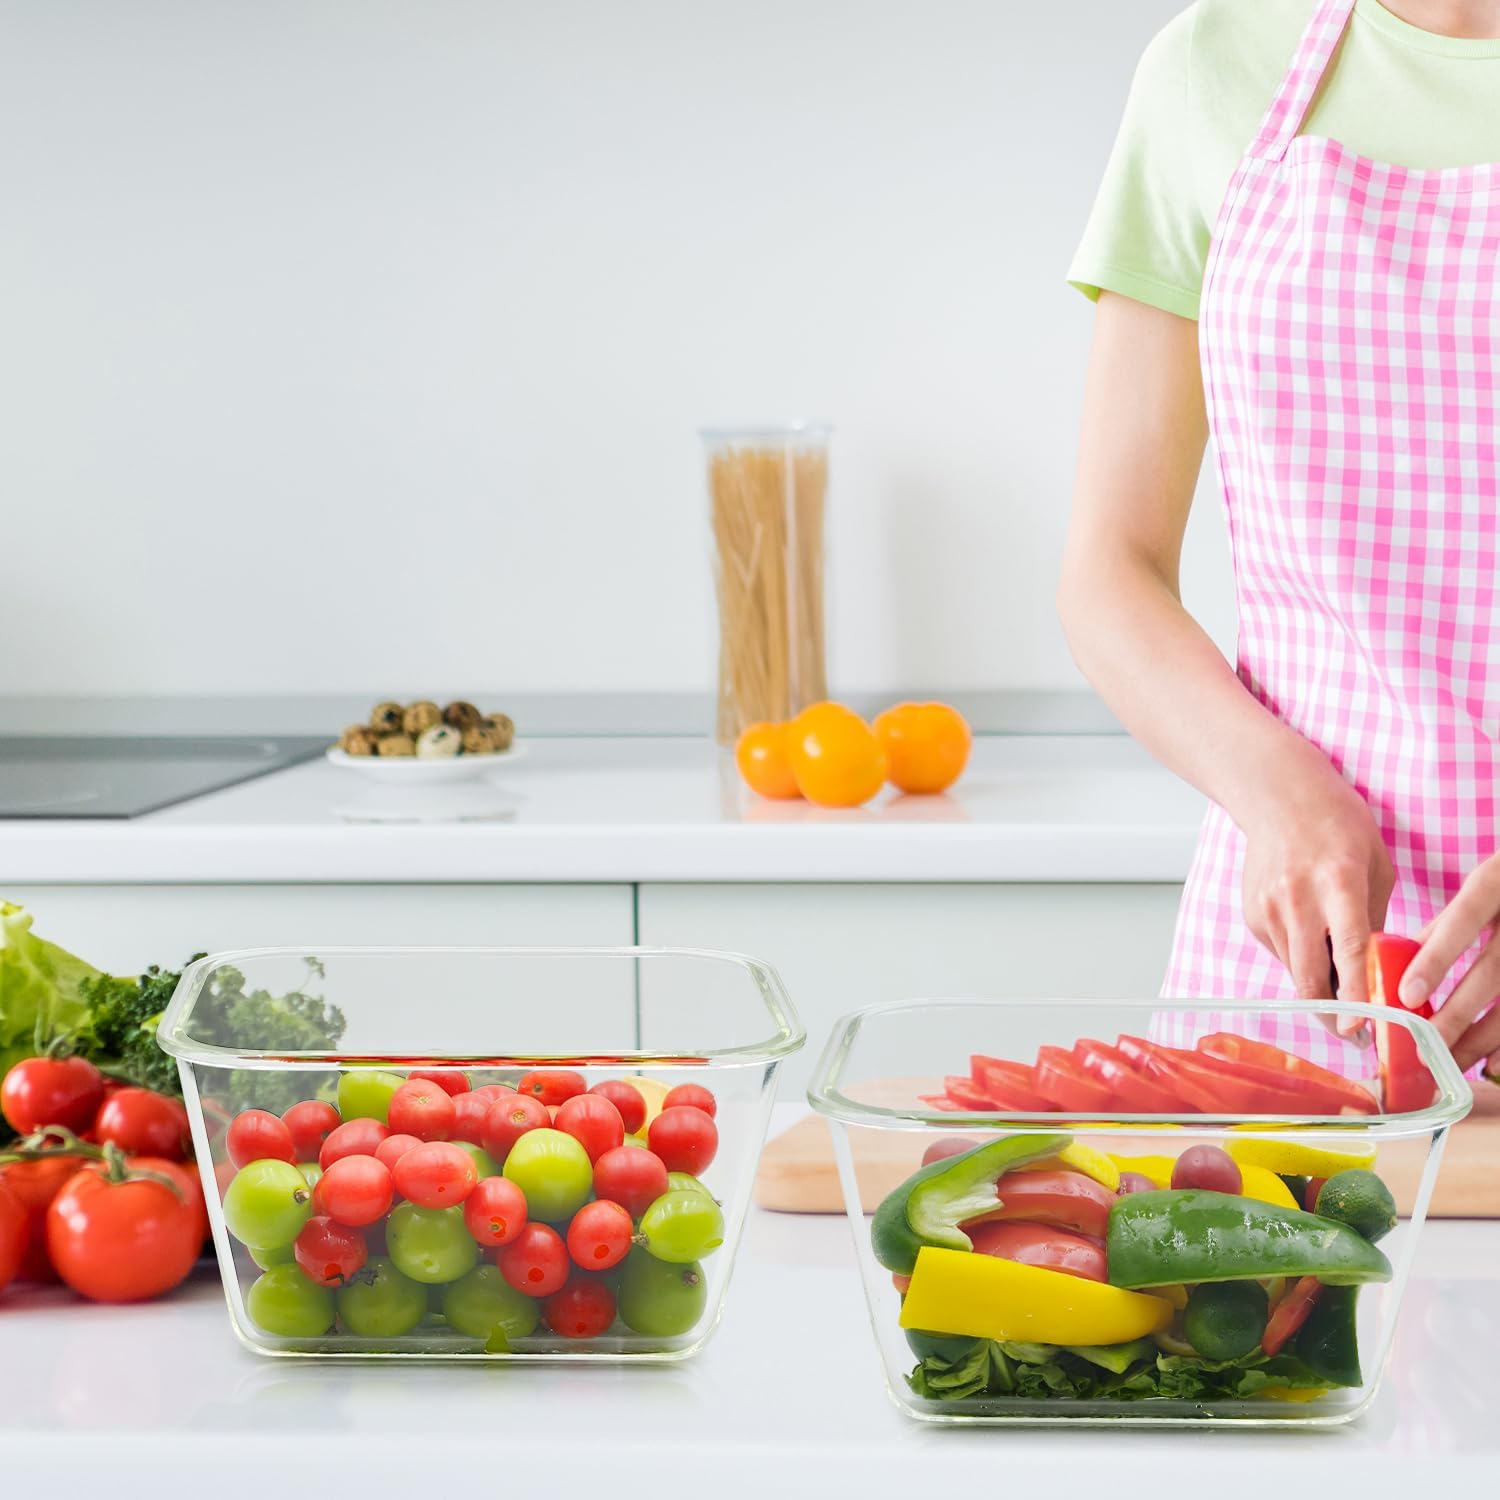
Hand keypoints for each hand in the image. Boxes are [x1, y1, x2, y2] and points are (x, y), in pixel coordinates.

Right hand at [1239, 761, 1393, 1017]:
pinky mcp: (1253, 915)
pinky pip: (1281, 952)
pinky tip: (1309, 934)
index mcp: (1337, 882)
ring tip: (1338, 987)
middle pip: (1310, 976)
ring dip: (1317, 986)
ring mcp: (1269, 908)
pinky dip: (1299, 957)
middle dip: (1331, 1014)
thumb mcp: (1374, 865)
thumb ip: (1372, 918)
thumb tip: (1372, 969)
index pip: (1349, 949)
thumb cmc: (1335, 824)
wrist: (1277, 797)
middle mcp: (1297, 899)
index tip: (1361, 1029)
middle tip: (1351, 1033)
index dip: (1356, 993)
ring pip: (1294, 971)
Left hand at [1398, 854, 1499, 1074]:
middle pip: (1494, 971)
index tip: (1406, 996)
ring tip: (1451, 1063)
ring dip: (1485, 1038)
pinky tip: (1493, 1065)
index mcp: (1496, 883)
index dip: (1436, 959)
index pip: (1462, 922)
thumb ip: (1444, 923)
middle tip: (1425, 1047)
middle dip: (1458, 1014)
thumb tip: (1393, 960)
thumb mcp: (1481, 888)